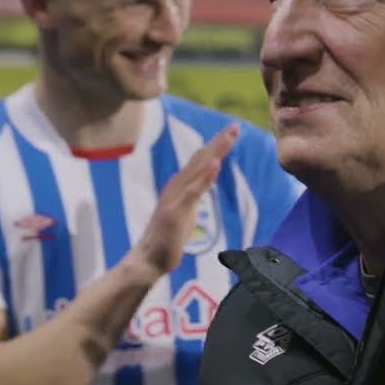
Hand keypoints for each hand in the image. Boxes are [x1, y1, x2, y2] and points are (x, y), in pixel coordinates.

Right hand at [126, 123, 239, 280]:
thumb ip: (193, 194)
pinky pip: (193, 191)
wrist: (148, 259)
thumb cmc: (167, 238)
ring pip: (198, 169)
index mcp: (179, 186)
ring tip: (229, 137)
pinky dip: (205, 177)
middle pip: (200, 159)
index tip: (231, 131)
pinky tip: (216, 164)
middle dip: (219, 142)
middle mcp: (176, 186)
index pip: (200, 161)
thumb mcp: (185, 210)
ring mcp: (175, 198)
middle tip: (235, 125)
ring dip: (215, 151)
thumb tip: (203, 182)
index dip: (216, 145)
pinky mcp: (175, 211)